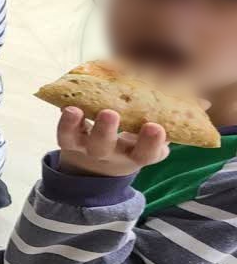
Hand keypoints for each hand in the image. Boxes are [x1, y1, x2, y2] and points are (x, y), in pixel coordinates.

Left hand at [55, 107, 170, 177]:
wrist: (101, 164)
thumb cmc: (137, 139)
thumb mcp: (156, 132)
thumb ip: (174, 114)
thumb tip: (201, 100)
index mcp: (138, 153)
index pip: (146, 153)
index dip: (151, 143)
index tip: (156, 127)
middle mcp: (111, 153)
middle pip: (105, 147)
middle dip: (106, 130)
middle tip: (110, 113)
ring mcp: (87, 148)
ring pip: (77, 141)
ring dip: (74, 125)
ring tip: (74, 109)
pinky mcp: (70, 141)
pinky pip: (63, 134)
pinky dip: (63, 122)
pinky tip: (67, 105)